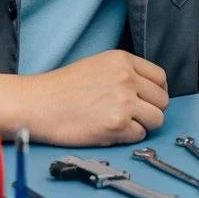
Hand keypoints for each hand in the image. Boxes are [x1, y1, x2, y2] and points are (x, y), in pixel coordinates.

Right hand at [0, 50, 169, 145]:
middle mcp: (127, 78)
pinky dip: (128, 137)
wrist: (36, 104)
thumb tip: (148, 89)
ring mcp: (124, 101)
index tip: (148, 101)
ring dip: (143, 125)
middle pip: (162, 100)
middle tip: (133, 116)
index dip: (155, 92)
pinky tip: (110, 132)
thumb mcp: (98, 65)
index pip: (160, 78)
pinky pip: (139, 135)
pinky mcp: (117, 125)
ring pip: (156, 119)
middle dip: (150, 110)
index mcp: (123, 60)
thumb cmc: (61, 88)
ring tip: (122, 125)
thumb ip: (125, 72)